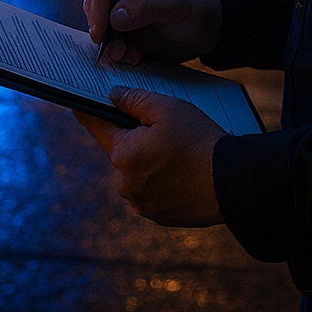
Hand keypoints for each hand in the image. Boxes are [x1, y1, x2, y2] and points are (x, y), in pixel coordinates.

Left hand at [74, 87, 225, 226]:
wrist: (232, 183)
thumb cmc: (199, 141)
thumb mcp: (167, 108)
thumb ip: (134, 99)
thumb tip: (113, 96)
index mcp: (123, 154)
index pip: (98, 127)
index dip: (89, 113)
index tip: (78, 106)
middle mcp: (126, 183)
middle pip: (123, 152)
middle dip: (137, 141)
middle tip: (165, 133)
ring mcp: (142, 203)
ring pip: (138, 174)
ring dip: (150, 164)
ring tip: (180, 155)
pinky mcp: (159, 216)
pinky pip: (153, 192)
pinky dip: (163, 182)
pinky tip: (184, 174)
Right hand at [84, 0, 221, 64]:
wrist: (207, 30)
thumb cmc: (195, 7)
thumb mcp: (175, 4)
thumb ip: (146, 7)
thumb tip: (114, 17)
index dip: (98, 2)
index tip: (101, 29)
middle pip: (95, 3)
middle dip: (101, 28)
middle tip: (114, 49)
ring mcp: (121, 9)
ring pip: (99, 25)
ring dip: (109, 43)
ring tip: (128, 56)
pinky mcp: (123, 29)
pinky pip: (110, 41)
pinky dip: (117, 52)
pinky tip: (134, 58)